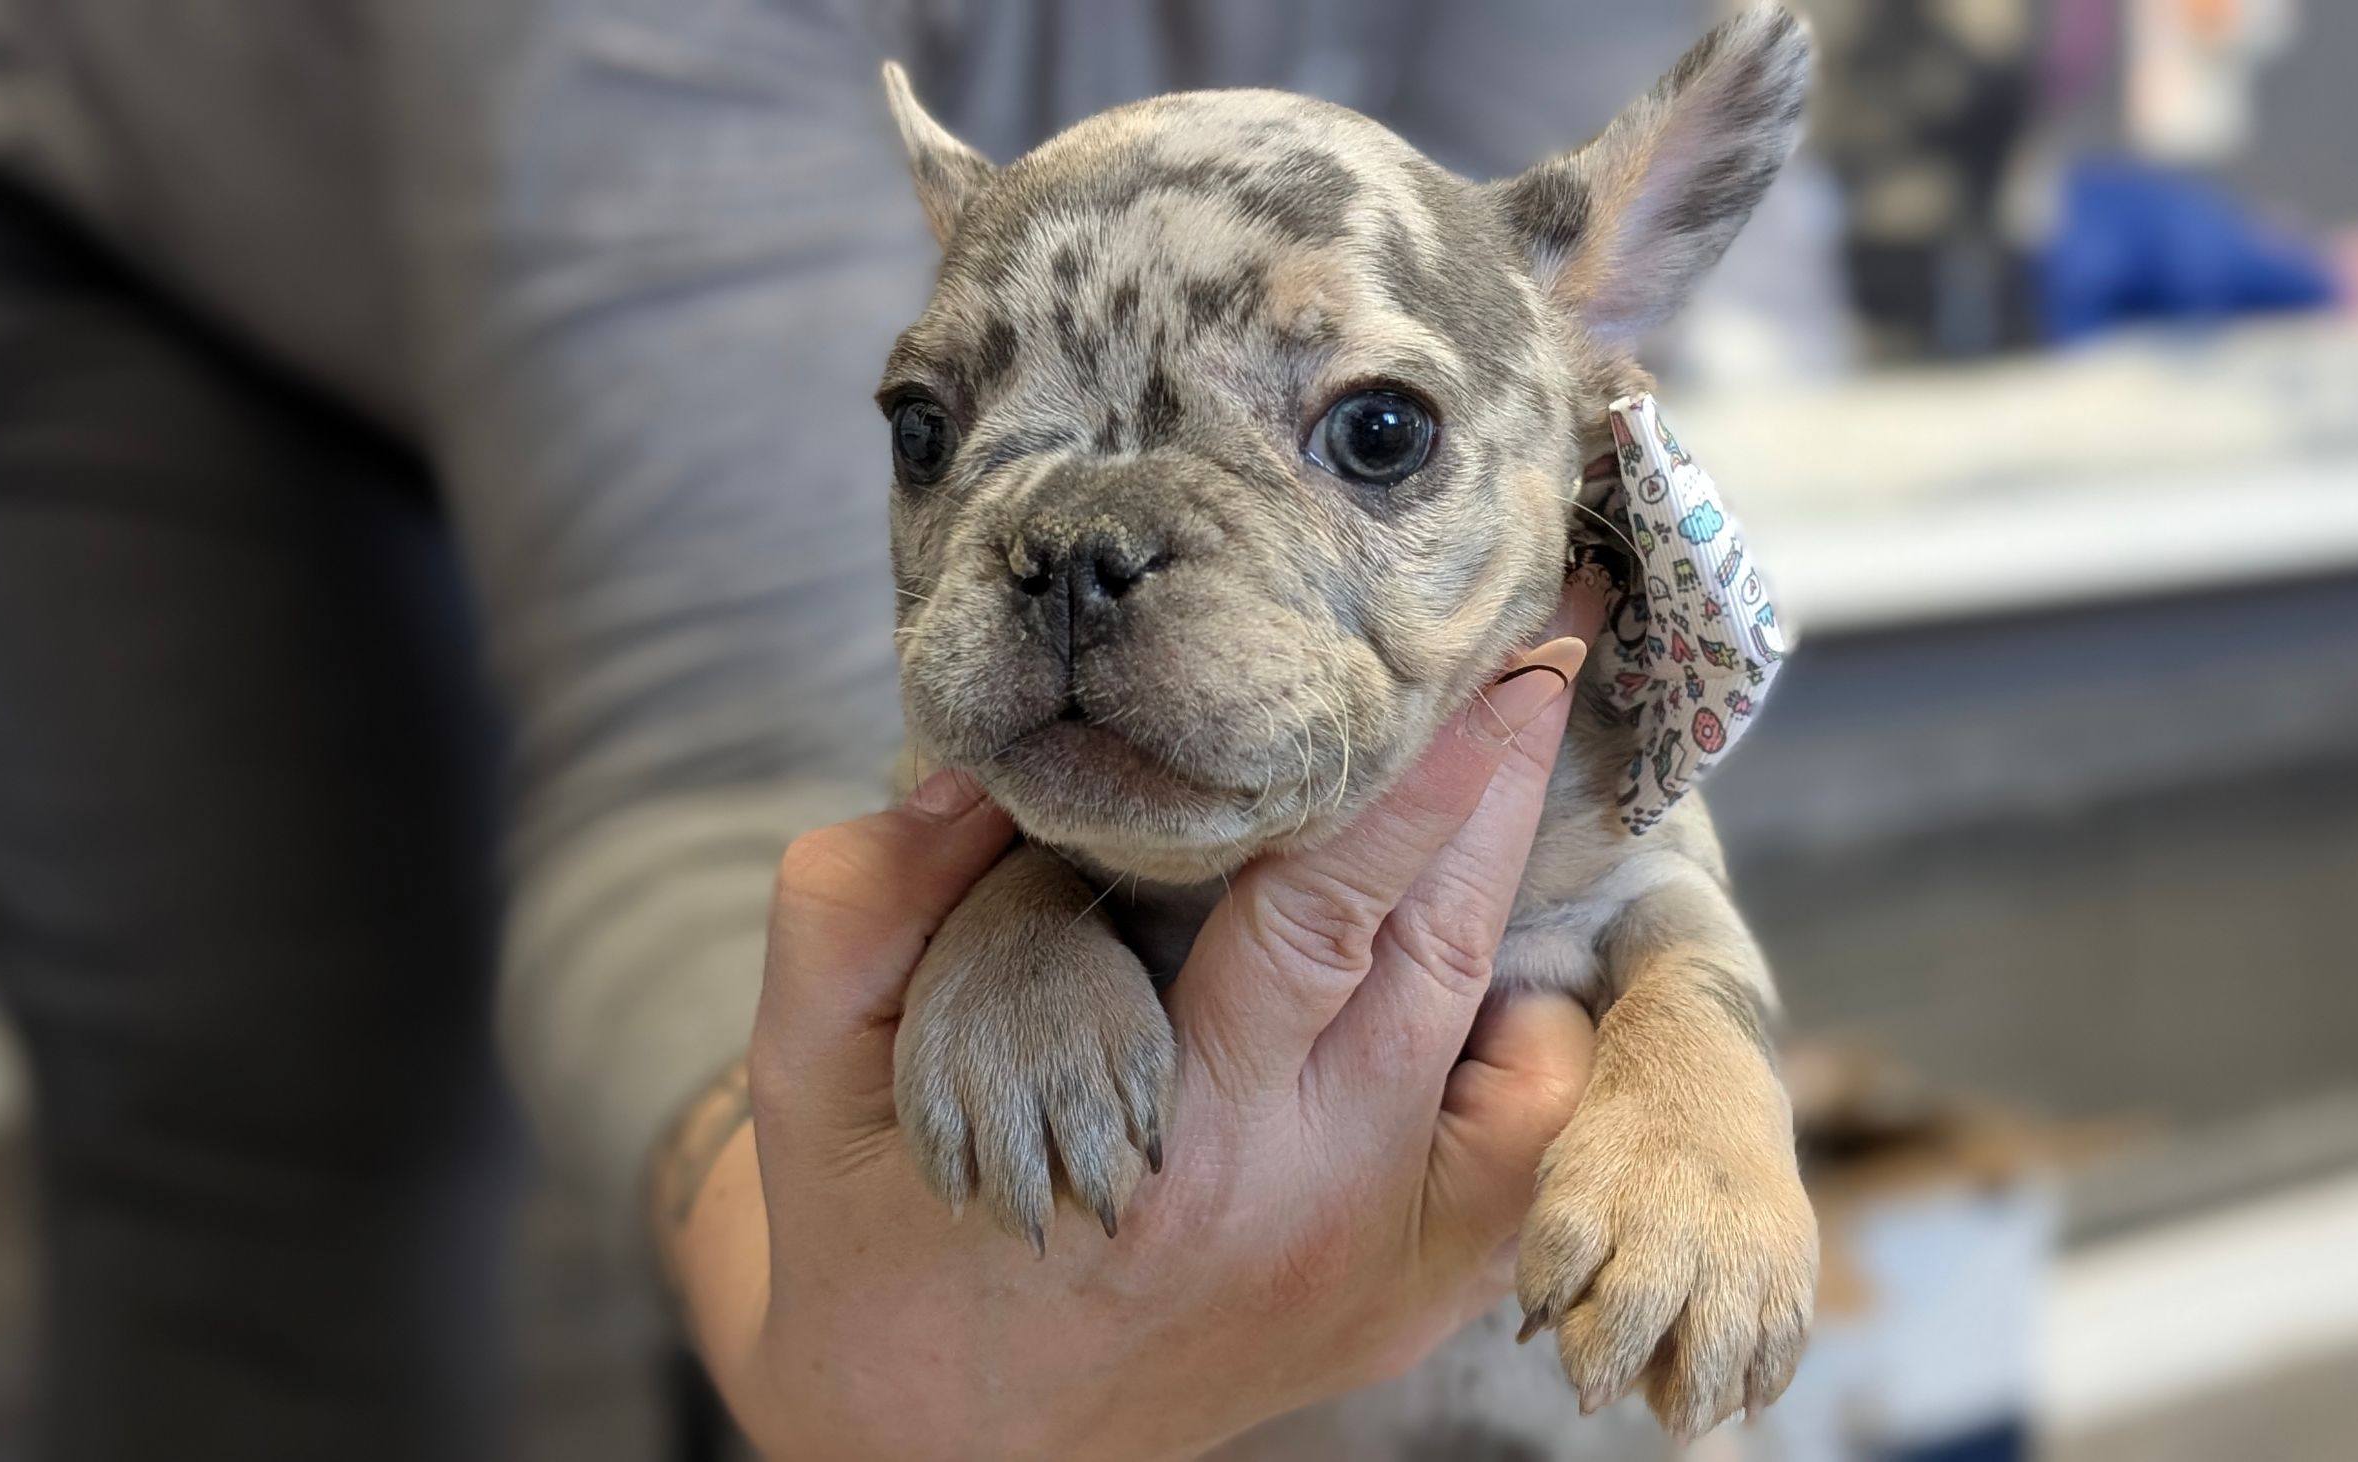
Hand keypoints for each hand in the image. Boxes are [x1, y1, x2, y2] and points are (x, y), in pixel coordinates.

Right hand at [661, 596, 1606, 1460]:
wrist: (941, 1445)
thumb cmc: (879, 1231)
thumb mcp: (813, 1065)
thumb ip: (860, 901)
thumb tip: (976, 766)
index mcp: (1166, 1139)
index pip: (1322, 915)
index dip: (1414, 775)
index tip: (1478, 656)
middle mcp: (1303, 1202)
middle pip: (1443, 949)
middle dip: (1500, 781)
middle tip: (1545, 643)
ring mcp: (1376, 1260)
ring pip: (1509, 1044)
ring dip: (1520, 892)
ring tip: (1520, 755)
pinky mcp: (1408, 1297)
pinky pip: (1525, 1148)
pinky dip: (1533, 1038)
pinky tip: (1493, 956)